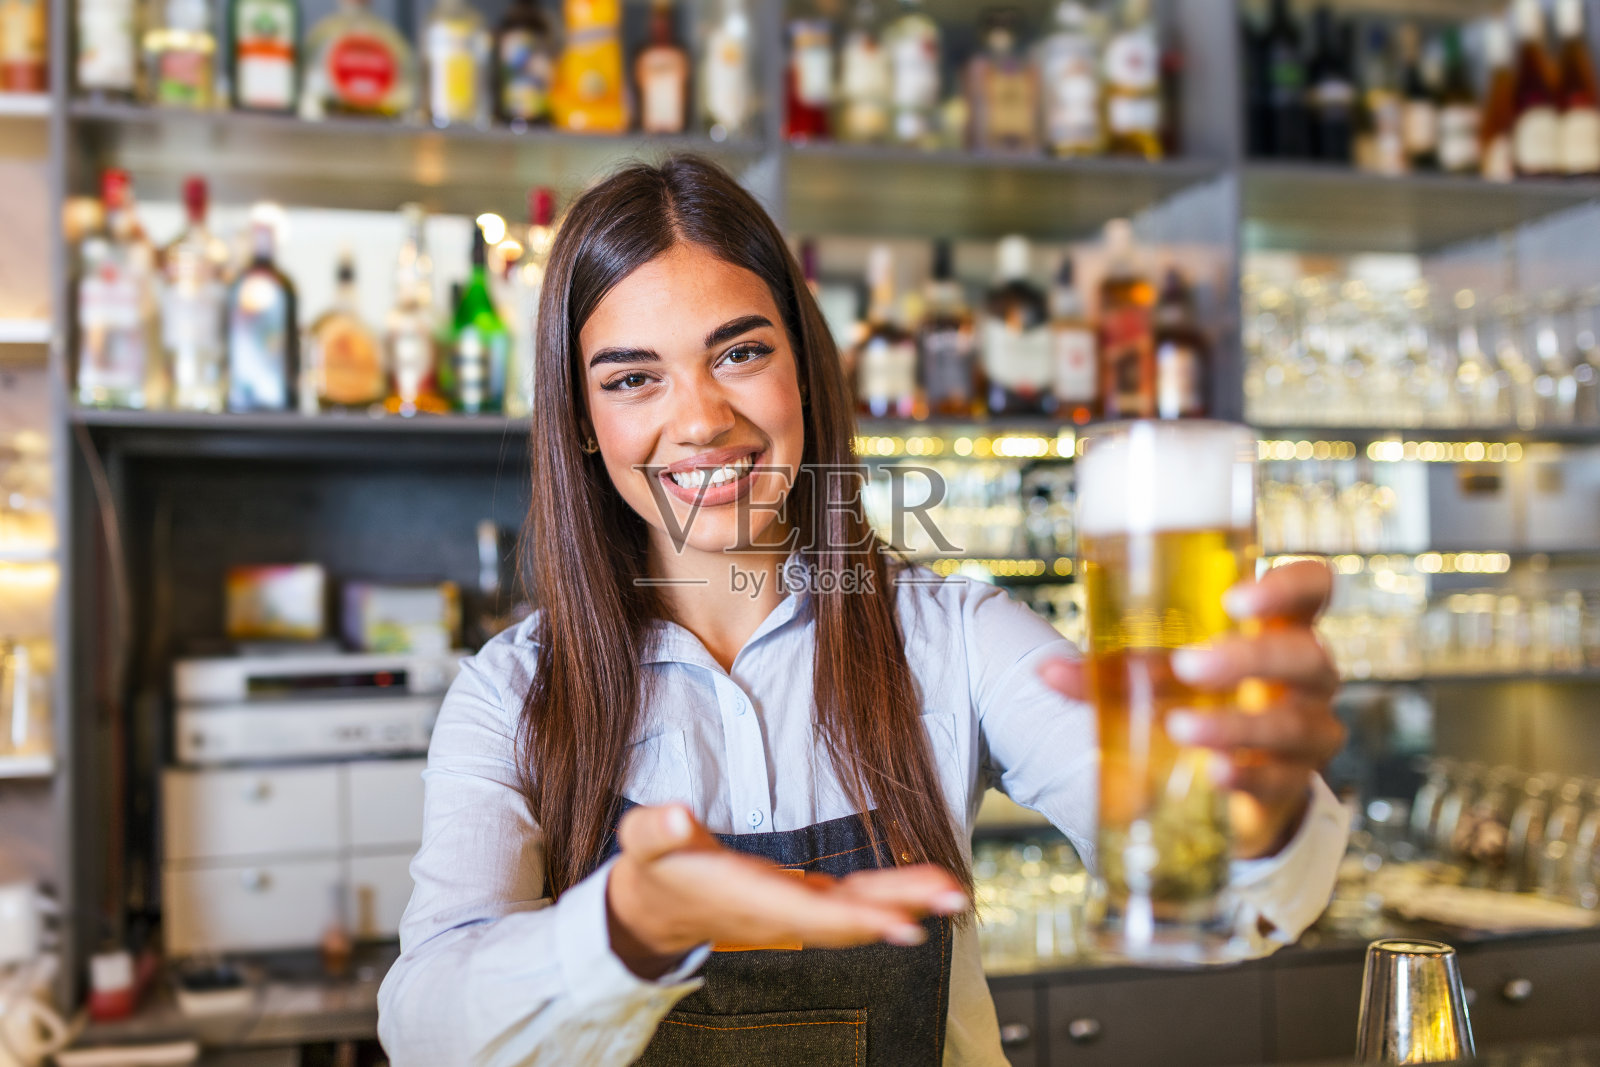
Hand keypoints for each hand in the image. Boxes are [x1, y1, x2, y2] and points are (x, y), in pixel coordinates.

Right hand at [605, 804, 968, 978]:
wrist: (651, 908)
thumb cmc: (652, 869)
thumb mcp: (644, 842)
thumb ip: (658, 829)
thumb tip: (676, 815)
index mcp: (747, 898)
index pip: (809, 913)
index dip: (856, 918)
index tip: (902, 922)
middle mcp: (778, 914)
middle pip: (848, 918)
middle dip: (901, 909)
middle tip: (954, 898)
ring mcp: (793, 910)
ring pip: (856, 910)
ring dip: (905, 900)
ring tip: (952, 890)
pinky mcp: (800, 899)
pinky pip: (852, 901)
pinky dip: (887, 895)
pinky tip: (922, 887)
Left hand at [1037, 559, 1344, 860]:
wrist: (1228, 776)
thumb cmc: (1200, 697)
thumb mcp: (1163, 673)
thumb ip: (1113, 670)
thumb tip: (1047, 673)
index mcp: (1281, 626)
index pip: (1312, 588)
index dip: (1287, 587)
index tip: (1236, 598)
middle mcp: (1307, 674)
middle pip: (1302, 656)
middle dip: (1247, 657)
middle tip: (1189, 665)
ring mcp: (1308, 729)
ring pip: (1290, 722)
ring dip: (1233, 723)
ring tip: (1181, 727)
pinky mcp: (1293, 780)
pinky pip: (1278, 777)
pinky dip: (1243, 773)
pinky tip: (1213, 772)